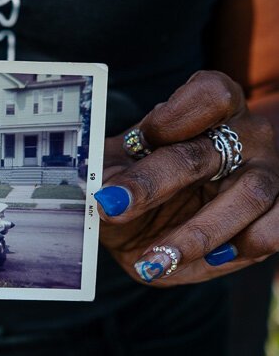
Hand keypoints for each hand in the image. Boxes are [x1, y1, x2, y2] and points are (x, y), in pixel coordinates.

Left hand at [96, 71, 278, 285]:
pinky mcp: (278, 214)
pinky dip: (235, 250)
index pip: (210, 94)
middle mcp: (247, 134)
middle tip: (113, 206)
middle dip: (155, 183)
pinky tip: (200, 260)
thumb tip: (96, 190)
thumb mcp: (115, 168)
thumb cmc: (138, 180)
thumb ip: (106, 174)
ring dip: (197, 233)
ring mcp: (268, 174)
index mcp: (210, 108)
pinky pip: (273, 232)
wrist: (162, 215)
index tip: (142, 138)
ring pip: (250, 196)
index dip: (175, 117)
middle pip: (208, 152)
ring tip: (155, 257)